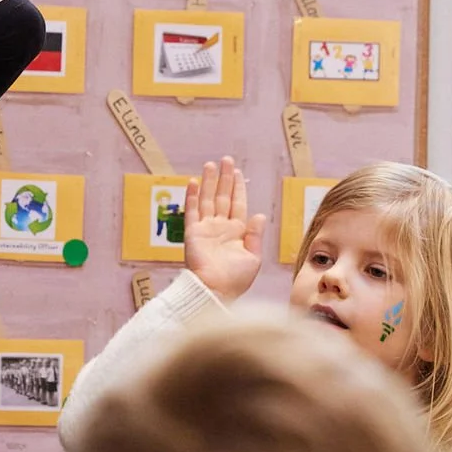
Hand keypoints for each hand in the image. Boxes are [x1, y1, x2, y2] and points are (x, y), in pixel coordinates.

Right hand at [183, 157, 265, 303]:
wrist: (215, 291)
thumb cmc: (235, 280)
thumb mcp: (253, 258)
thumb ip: (255, 236)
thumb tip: (259, 215)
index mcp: (236, 233)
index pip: (237, 204)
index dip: (238, 188)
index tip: (238, 172)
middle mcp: (221, 227)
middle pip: (222, 197)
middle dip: (225, 178)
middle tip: (226, 160)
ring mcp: (206, 229)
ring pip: (207, 199)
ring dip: (209, 182)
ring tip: (211, 164)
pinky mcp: (193, 233)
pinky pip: (192, 211)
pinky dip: (193, 196)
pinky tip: (194, 182)